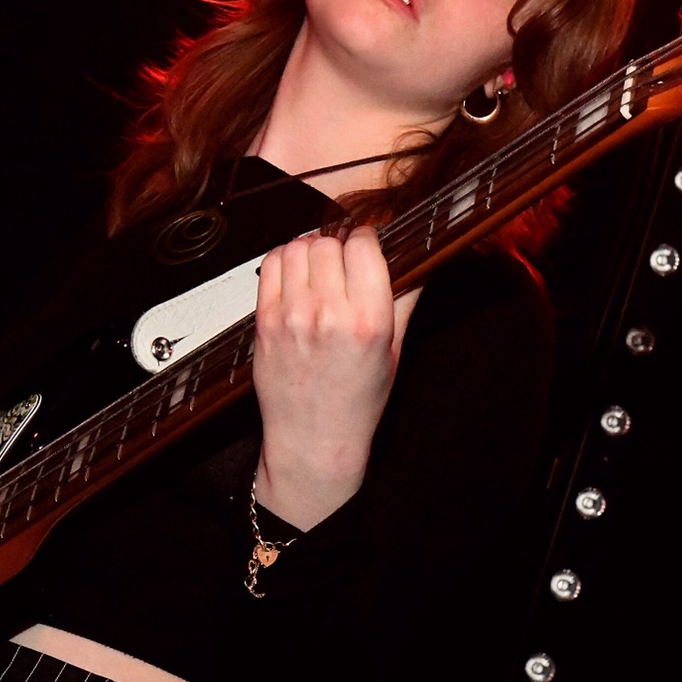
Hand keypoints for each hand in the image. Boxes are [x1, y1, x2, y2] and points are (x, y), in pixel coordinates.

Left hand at [252, 227, 418, 529]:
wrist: (314, 441)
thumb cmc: (357, 401)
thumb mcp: (394, 351)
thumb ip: (405, 299)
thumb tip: (416, 256)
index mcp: (368, 320)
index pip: (364, 245)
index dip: (367, 240)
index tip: (367, 246)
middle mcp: (328, 313)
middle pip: (329, 242)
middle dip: (338, 247)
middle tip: (343, 266)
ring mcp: (291, 315)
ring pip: (298, 247)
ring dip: (310, 251)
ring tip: (319, 271)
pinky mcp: (265, 320)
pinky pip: (270, 265)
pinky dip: (284, 262)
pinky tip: (296, 279)